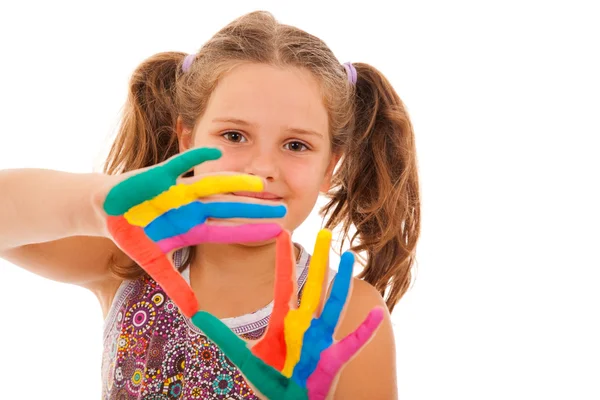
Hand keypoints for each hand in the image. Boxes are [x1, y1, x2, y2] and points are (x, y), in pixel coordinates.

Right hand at [100, 147, 285, 317]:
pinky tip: (217, 150)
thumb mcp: (155, 263)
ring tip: (260, 181)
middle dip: (255, 209)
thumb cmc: (134, 234)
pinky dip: (196, 157)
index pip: (228, 231)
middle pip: (229, 208)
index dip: (253, 231)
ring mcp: (178, 191)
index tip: (279, 232)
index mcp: (193, 228)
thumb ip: (175, 285)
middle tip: (284, 209)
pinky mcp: (160, 176)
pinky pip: (180, 164)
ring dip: (235, 183)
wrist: (106, 210)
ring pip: (212, 185)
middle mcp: (191, 208)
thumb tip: (195, 314)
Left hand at [191, 229, 384, 398]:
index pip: (284, 282)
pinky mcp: (332, 359)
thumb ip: (224, 336)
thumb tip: (198, 316)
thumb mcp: (245, 357)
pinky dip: (364, 330)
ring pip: (333, 304)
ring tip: (350, 257)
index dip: (283, 258)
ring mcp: (320, 339)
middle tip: (326, 231)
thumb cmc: (272, 380)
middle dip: (319, 259)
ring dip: (342, 282)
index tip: (283, 232)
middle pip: (312, 285)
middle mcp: (304, 324)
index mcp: (284, 320)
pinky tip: (377, 314)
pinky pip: (351, 344)